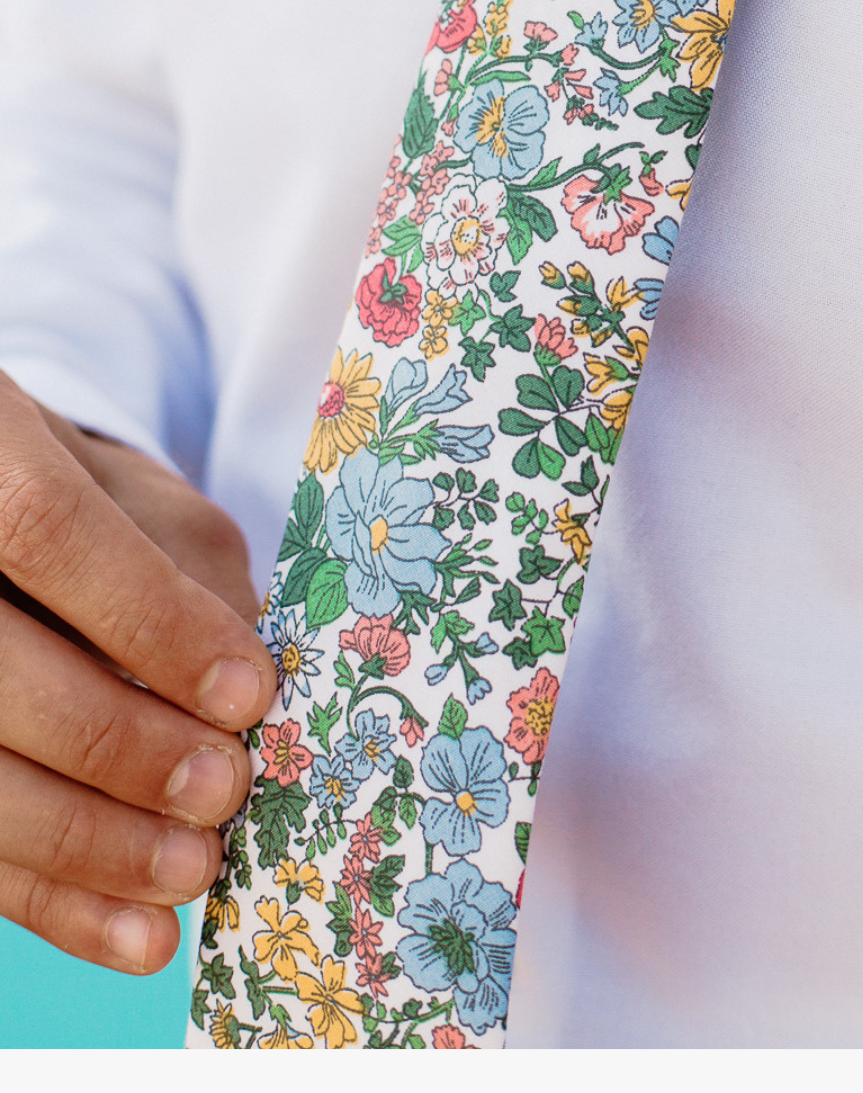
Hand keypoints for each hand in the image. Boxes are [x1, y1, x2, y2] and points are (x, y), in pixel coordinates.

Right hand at [0, 370, 275, 974]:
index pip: (49, 531)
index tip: (246, 693)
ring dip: (87, 844)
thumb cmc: (82, 499)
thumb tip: (245, 685)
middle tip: (225, 792)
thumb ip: (189, 568)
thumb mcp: (143, 497)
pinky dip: (54, 900)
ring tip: (192, 872)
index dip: (148, 619)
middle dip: (121, 746)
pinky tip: (134, 934)